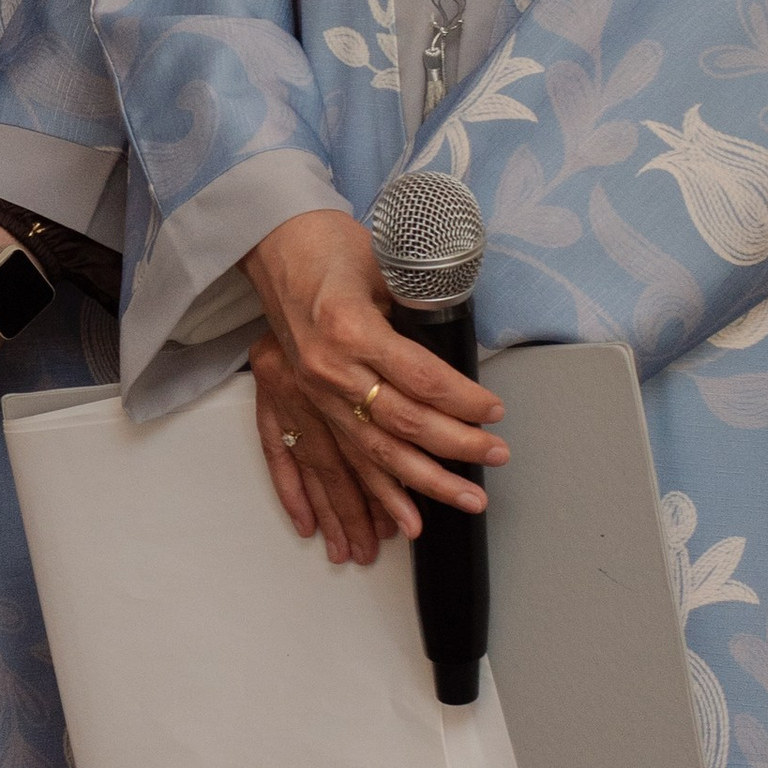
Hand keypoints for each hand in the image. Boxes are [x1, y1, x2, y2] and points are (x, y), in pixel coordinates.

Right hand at [245, 206, 506, 565]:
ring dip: (405, 490)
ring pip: (362, 456)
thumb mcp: (385, 263)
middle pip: (399, 427)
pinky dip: (334, 496)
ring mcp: (305, 391)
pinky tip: (361, 524)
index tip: (495, 414)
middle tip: (490, 467)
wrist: (272, 243)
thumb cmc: (332, 247)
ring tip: (443, 513)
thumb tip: (462, 343)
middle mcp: (327, 368)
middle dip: (451, 453)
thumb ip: (420, 306)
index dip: (463, 402)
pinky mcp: (291, 401)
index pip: (421, 380)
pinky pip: (313, 460)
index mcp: (351, 329)